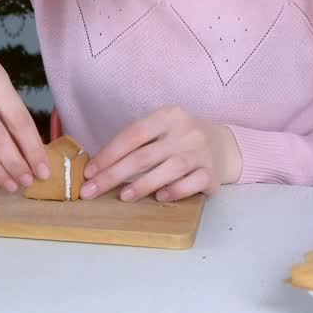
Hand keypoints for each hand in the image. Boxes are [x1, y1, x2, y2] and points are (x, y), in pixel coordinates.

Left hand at [82, 105, 242, 201]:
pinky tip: (159, 197)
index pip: (133, 134)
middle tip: (92, 191)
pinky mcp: (213, 173)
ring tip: (123, 197)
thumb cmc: (180, 140)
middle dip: (114, 175)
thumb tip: (99, 167)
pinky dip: (174, 191)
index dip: (108, 154)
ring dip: (142, 185)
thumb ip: (138, 143)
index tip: (89, 172)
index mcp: (168, 115)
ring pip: (168, 169)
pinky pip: (191, 184)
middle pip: (144, 155)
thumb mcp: (162, 130)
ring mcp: (201, 152)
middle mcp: (186, 131)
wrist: (223, 147)